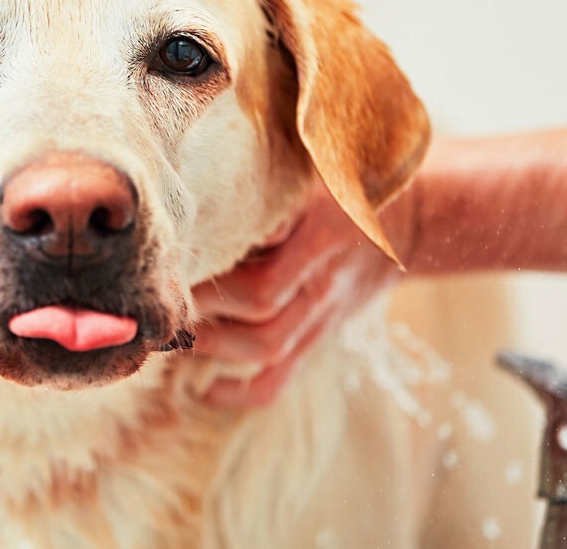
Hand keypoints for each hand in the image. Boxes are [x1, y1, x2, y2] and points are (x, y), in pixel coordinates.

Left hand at [190, 179, 407, 407]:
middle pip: (259, 306)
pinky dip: (241, 394)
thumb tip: (211, 193)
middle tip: (159, 296)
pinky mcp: (318, 337)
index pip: (266, 260)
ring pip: (266, 346)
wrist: (407, 224)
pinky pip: (281, 379)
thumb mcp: (317, 172)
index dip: (215, 270)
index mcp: (321, 230)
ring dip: (211, 344)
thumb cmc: (346, 188)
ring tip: (171, 329)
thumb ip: (272, 186)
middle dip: (203, 305)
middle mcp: (321, 277)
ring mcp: (322, 314)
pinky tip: (205, 390)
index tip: (172, 261)